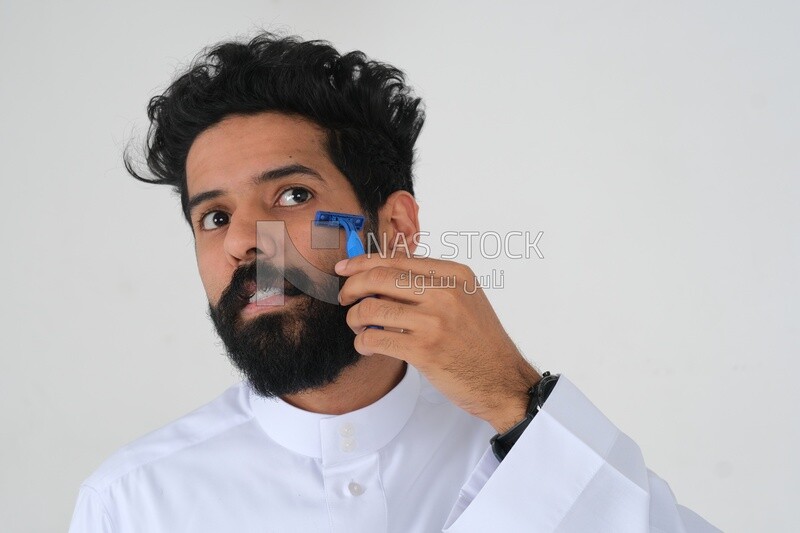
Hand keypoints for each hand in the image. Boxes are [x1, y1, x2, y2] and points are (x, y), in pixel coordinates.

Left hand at [336, 254, 541, 432]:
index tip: (344, 269)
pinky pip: (374, 339)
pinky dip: (363, 342)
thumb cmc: (480, 342)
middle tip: (345, 299)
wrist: (503, 380)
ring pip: (371, 309)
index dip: (362, 263)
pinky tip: (368, 346)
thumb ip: (430, 283)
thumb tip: (383, 271)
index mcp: (454, 274)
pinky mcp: (424, 350)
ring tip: (359, 327)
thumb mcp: (465, 299)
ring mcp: (434, 321)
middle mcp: (444, 292)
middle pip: (378, 278)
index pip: (396, 259)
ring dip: (355, 318)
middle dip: (352, 287)